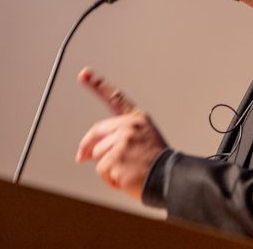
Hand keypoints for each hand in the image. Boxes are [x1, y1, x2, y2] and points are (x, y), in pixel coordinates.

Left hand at [75, 67, 167, 199]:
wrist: (171, 179)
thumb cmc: (158, 164)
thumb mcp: (144, 140)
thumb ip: (119, 138)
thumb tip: (88, 152)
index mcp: (138, 119)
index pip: (115, 98)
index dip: (97, 84)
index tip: (84, 73)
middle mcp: (129, 126)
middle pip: (96, 132)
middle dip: (86, 146)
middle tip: (81, 157)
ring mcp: (122, 141)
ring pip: (98, 154)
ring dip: (108, 167)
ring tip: (129, 171)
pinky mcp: (116, 159)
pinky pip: (102, 170)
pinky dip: (110, 179)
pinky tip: (126, 179)